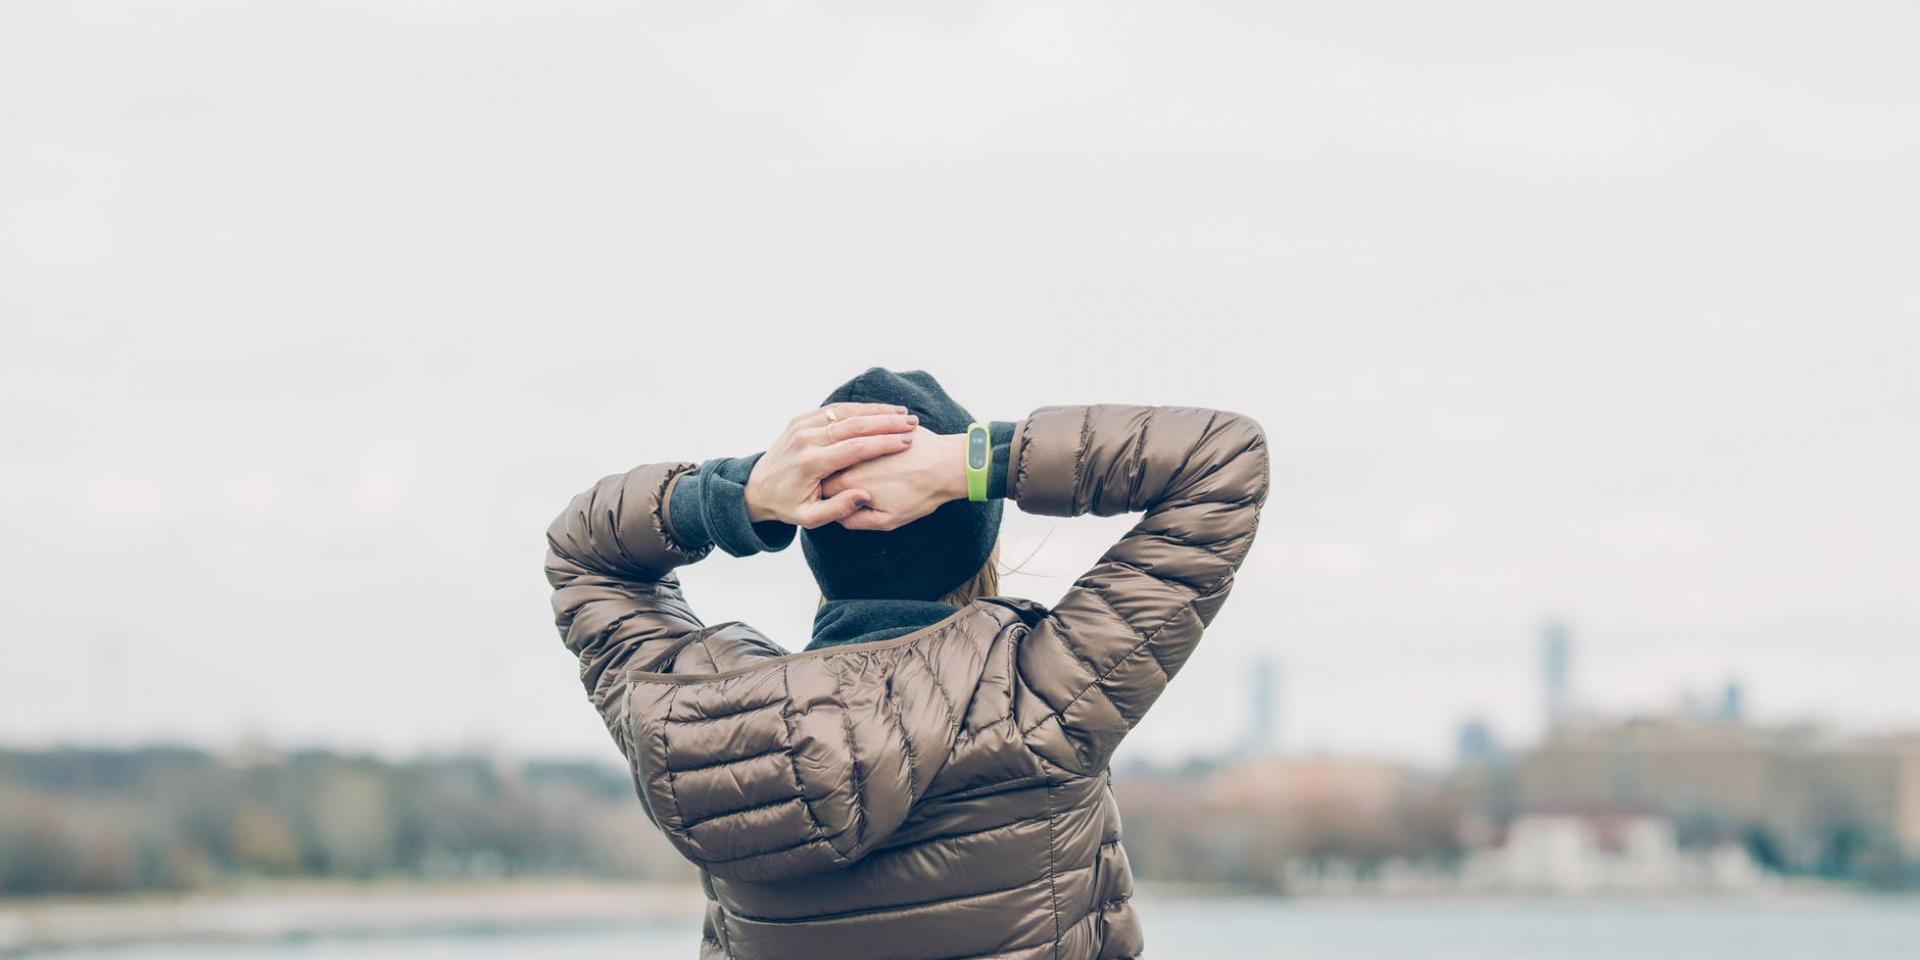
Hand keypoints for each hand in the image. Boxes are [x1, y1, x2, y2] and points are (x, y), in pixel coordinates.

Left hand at [744, 403, 918, 528]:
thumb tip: (863, 495)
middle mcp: (806, 439)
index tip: (906, 442)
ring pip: (846, 412)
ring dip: (876, 412)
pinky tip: (880, 411)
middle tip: (911, 424)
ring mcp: (802, 426)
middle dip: (886, 423)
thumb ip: (838, 509)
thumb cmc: (787, 506)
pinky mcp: (802, 419)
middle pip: (854, 425)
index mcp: (811, 463)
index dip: (883, 443)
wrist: (757, 488)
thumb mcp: (810, 518)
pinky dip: (860, 409)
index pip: (855, 447)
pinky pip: (835, 409)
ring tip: (902, 415)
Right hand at [820, 429, 967, 530]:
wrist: (948, 466)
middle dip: (833, 470)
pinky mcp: (879, 426)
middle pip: (829, 465)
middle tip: (845, 479)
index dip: (826, 493)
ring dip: (847, 450)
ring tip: (863, 464)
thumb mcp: (887, 520)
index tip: (833, 495)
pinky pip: (863, 430)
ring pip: (844, 444)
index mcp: (848, 482)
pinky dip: (864, 437)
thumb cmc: (920, 495)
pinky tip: (873, 443)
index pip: (822, 488)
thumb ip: (856, 519)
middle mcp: (851, 459)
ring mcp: (864, 439)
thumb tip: (839, 515)